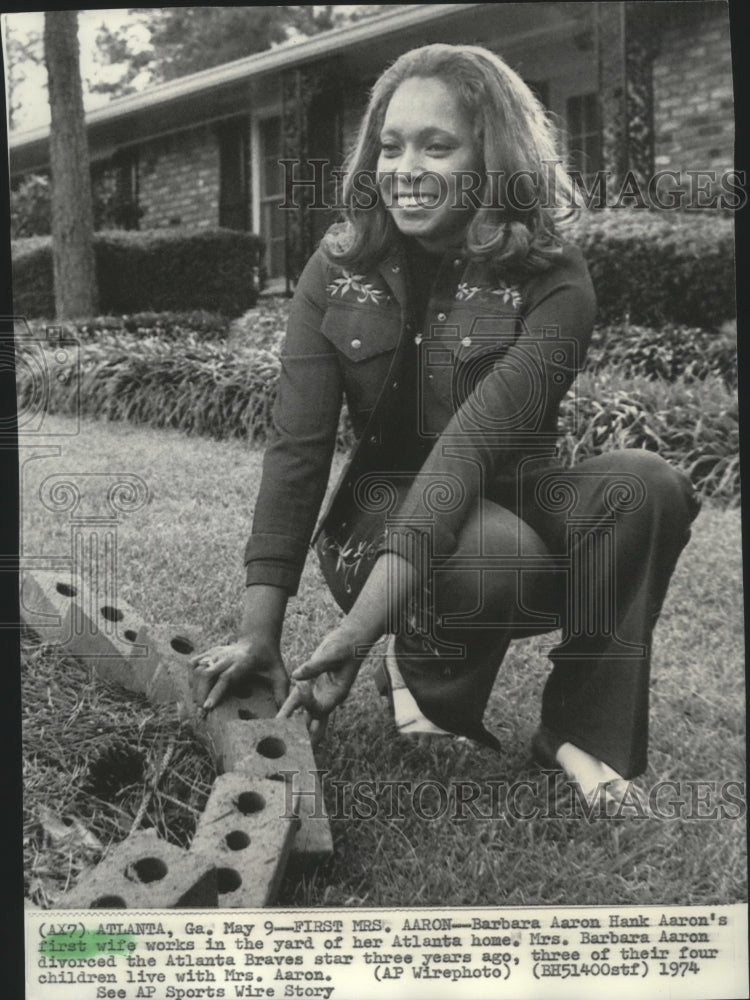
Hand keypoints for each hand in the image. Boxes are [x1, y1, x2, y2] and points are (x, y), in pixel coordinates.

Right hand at [189, 636, 287, 711]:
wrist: (259, 638)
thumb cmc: (270, 659)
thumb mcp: (280, 675)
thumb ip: (281, 694)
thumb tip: (283, 716)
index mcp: (244, 663)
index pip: (226, 678)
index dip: (215, 693)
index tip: (207, 707)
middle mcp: (228, 657)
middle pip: (207, 674)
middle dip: (200, 694)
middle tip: (201, 713)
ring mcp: (217, 654)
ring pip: (197, 668)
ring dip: (194, 687)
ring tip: (197, 704)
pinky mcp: (210, 652)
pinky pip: (194, 663)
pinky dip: (190, 676)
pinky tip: (194, 689)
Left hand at [276, 623, 366, 740]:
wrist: (351, 637)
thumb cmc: (346, 645)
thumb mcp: (332, 653)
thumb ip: (314, 666)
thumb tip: (296, 676)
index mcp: (337, 694)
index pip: (319, 707)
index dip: (308, 700)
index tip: (300, 684)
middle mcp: (328, 699)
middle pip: (315, 727)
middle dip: (303, 741)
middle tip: (289, 755)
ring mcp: (319, 694)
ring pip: (303, 718)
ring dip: (291, 729)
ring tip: (276, 742)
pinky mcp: (311, 685)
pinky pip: (297, 702)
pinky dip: (288, 712)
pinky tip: (276, 721)